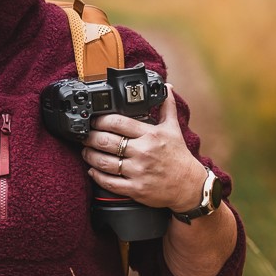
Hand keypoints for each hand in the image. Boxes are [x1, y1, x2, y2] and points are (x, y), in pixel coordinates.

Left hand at [80, 84, 202, 212]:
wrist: (190, 186)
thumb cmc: (179, 157)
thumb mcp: (174, 129)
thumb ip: (167, 107)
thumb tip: (166, 87)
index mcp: (151, 135)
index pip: (118, 123)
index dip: (100, 120)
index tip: (93, 120)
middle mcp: (143, 152)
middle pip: (106, 141)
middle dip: (90, 137)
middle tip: (84, 135)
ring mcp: (138, 171)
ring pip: (104, 162)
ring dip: (89, 155)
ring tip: (85, 151)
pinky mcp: (136, 189)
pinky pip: (109, 182)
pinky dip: (96, 176)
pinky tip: (92, 170)